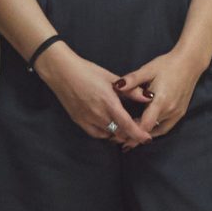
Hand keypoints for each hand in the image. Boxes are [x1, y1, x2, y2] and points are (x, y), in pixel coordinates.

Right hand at [38, 44, 153, 147]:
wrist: (62, 72)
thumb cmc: (88, 71)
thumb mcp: (112, 78)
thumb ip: (132, 91)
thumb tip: (149, 97)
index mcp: (109, 103)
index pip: (128, 125)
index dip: (139, 134)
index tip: (147, 138)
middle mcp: (98, 115)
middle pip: (119, 133)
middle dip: (130, 134)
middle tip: (138, 130)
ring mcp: (87, 120)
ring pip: (108, 135)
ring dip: (118, 134)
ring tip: (125, 129)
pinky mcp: (79, 121)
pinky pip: (96, 134)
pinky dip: (105, 133)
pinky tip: (109, 127)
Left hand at [115, 48, 203, 141]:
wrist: (190, 62)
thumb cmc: (168, 64)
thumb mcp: (148, 69)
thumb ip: (133, 80)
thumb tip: (116, 86)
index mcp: (161, 101)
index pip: (146, 124)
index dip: (133, 132)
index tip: (120, 136)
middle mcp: (170, 110)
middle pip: (150, 130)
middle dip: (135, 136)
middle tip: (121, 141)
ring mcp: (177, 113)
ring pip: (158, 130)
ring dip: (146, 134)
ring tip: (132, 138)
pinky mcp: (181, 112)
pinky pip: (166, 127)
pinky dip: (156, 130)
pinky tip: (147, 130)